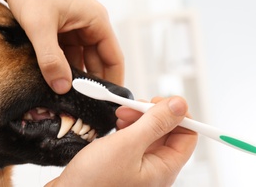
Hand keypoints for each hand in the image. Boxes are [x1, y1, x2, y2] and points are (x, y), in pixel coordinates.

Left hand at [0, 0, 123, 92]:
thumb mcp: (40, 26)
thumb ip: (51, 59)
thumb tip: (61, 88)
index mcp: (95, 20)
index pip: (113, 57)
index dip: (113, 82)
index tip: (107, 104)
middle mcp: (88, 24)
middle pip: (96, 60)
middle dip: (90, 82)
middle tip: (83, 106)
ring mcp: (73, 26)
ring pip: (79, 57)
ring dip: (73, 74)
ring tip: (67, 97)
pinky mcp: (59, 27)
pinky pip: (65, 51)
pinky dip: (61, 65)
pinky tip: (53, 79)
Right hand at [46, 96, 197, 186]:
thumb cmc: (93, 182)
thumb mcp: (126, 146)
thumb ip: (155, 123)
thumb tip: (180, 105)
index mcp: (163, 169)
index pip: (187, 136)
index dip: (177, 115)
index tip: (158, 101)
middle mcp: (154, 169)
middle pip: (167, 132)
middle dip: (152, 114)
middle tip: (133, 106)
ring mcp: (138, 167)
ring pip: (149, 134)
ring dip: (138, 119)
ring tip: (121, 115)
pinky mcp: (124, 163)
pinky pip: (134, 140)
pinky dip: (128, 128)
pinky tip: (117, 125)